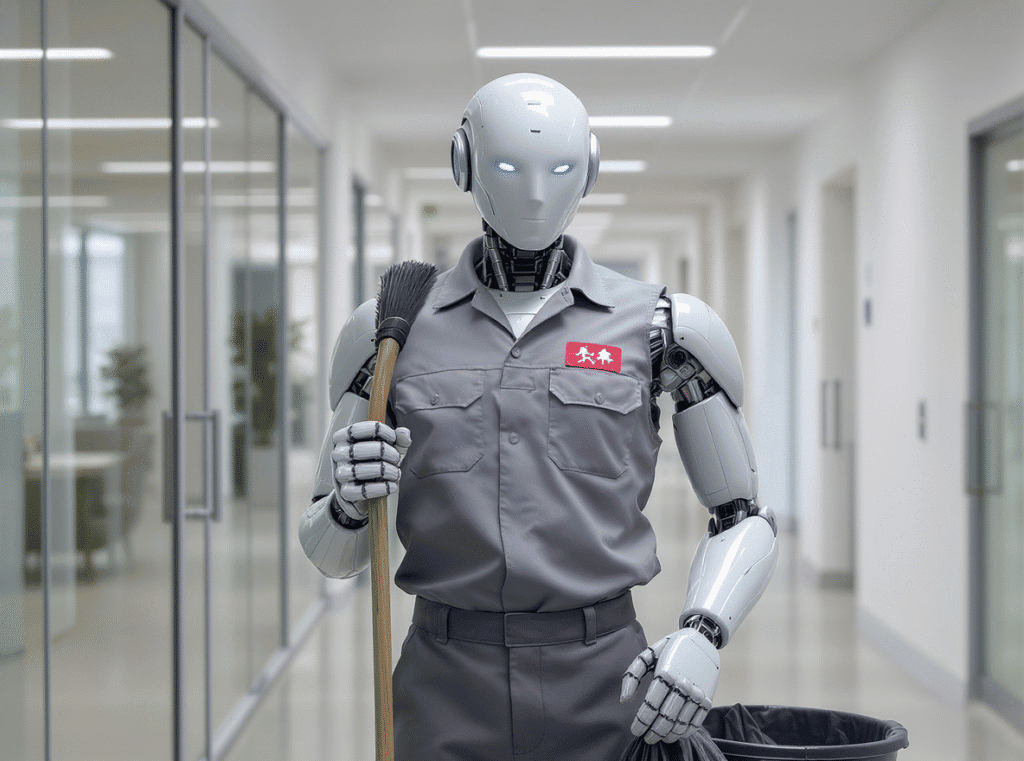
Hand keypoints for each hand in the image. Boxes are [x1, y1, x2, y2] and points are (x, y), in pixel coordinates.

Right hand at [331, 421, 411, 520]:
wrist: (367, 488)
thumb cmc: (378, 461)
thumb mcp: (390, 447)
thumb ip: (398, 439)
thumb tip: (403, 433)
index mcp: (344, 438)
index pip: (356, 430)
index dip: (379, 431)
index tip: (394, 438)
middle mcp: (338, 454)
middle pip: (358, 450)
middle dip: (384, 452)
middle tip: (396, 458)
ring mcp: (340, 474)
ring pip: (359, 470)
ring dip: (384, 471)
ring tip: (396, 473)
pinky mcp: (345, 492)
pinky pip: (361, 491)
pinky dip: (380, 488)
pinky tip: (392, 486)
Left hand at [620, 628, 719, 743]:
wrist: (701, 639)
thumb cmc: (669, 649)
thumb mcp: (647, 655)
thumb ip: (632, 675)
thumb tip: (624, 700)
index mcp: (666, 672)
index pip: (651, 705)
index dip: (642, 721)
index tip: (635, 730)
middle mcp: (684, 683)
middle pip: (666, 717)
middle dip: (653, 731)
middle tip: (646, 738)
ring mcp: (698, 692)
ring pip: (681, 722)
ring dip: (668, 734)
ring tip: (658, 737)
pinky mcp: (708, 698)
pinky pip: (696, 721)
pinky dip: (685, 732)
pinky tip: (675, 734)